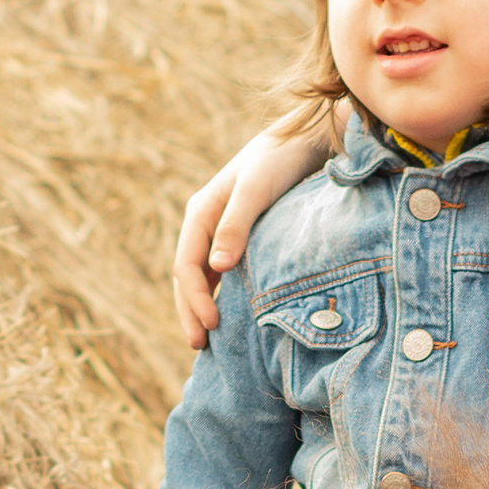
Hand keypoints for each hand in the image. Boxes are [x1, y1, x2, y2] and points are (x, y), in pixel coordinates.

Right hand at [173, 122, 332, 347]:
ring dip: (200, 307)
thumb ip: (236, 225)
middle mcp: (204, 223)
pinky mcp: (237, 237)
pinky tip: (228, 315)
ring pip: (200, 277)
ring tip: (209, 340)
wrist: (302, 141)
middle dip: (190, 312)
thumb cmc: (279, 162)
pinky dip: (218, 295)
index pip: (186, 266)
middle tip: (200, 346)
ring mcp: (218, 231)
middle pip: (187, 276)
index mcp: (200, 212)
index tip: (212, 326)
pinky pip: (219, 273)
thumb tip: (217, 266)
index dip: (194, 299)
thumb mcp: (257, 190)